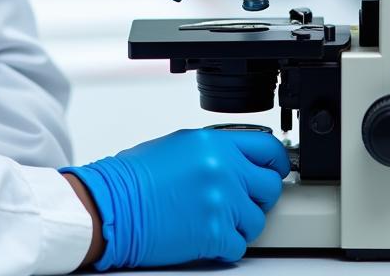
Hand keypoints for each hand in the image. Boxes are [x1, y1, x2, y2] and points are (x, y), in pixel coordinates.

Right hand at [63, 127, 289, 270]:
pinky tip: (206, 235)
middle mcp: (223, 169)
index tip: (275, 170)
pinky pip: (240, 246)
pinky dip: (226, 246)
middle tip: (240, 200)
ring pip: (257, 220)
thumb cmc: (136, 176)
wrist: (113, 205)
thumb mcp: (181, 145)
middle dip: (258, 196)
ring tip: (214, 218)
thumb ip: (217, 150)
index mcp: (215, 143)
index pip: (268, 149)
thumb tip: (241, 160)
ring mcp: (221, 202)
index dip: (275, 163)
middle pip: (270, 187)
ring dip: (240, 223)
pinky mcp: (214, 234)